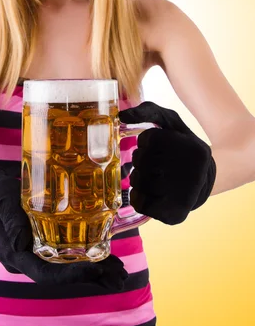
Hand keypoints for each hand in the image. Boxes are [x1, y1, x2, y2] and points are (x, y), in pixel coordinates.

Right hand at [0, 160, 127, 289]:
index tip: (96, 270)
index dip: (72, 275)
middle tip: (119, 276)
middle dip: (92, 278)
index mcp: (16, 257)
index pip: (46, 275)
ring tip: (119, 272)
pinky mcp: (45, 247)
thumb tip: (18, 242)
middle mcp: (28, 262)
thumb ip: (11, 222)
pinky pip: (68, 258)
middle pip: (63, 277)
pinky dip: (88, 259)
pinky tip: (105, 259)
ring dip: (95, 272)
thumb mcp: (3, 204)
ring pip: (68, 270)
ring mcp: (37, 256)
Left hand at [118, 101, 215, 224]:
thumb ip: (148, 111)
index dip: (147, 142)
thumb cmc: (180, 147)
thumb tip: (122, 116)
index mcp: (193, 147)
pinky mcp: (174, 214)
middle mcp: (191, 172)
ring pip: (137, 181)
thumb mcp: (170, 123)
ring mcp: (183, 196)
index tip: (160, 146)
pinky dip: (139, 196)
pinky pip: (138, 202)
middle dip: (141, 160)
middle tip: (158, 164)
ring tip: (157, 178)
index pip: (149, 139)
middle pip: (141, 161)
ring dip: (139, 178)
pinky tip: (154, 193)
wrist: (203, 180)